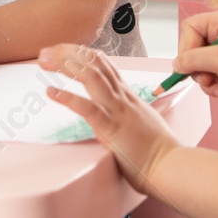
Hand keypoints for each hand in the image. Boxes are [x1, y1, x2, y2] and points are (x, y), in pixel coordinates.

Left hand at [40, 44, 180, 191]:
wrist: (174, 167)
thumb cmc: (160, 150)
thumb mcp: (141, 119)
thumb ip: (126, 110)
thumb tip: (111, 109)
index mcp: (127, 95)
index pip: (101, 62)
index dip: (78, 52)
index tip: (60, 50)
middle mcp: (121, 97)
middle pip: (93, 62)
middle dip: (66, 53)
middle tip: (44, 53)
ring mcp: (117, 111)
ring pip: (90, 76)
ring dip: (64, 65)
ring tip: (43, 63)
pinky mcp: (112, 128)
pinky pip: (88, 108)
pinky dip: (67, 97)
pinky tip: (50, 91)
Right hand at [174, 10, 217, 98]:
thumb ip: (194, 59)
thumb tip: (176, 64)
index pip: (191, 27)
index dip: (186, 45)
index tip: (187, 63)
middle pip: (193, 47)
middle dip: (195, 66)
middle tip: (202, 78)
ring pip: (199, 63)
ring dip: (203, 78)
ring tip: (214, 86)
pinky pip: (209, 74)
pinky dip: (211, 85)